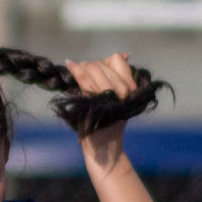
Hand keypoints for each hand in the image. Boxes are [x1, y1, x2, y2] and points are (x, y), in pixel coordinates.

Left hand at [65, 51, 138, 171]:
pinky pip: (84, 79)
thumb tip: (125, 54)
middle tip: (83, 71)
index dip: (106, 62)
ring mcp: (108, 96)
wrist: (103, 148)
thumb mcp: (120, 99)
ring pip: (93, 68)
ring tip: (76, 70)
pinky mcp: (94, 102)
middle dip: (91, 66)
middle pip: (102, 64)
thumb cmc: (108, 123)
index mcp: (131, 89)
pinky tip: (69, 63)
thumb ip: (121, 78)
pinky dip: (75, 70)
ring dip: (83, 68)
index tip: (99, 70)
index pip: (117, 60)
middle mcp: (123, 92)